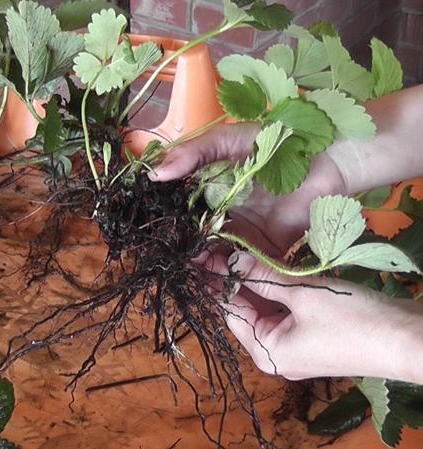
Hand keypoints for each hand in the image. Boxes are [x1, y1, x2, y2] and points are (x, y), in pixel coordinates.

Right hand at [150, 123, 346, 255]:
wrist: (328, 160)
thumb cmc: (276, 142)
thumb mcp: (226, 140)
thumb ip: (191, 153)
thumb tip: (154, 173)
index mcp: (210, 191)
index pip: (181, 211)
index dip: (166, 220)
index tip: (151, 231)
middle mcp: (223, 216)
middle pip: (195, 237)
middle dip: (181, 247)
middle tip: (166, 255)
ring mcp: (243, 235)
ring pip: (214, 255)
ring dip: (200, 263)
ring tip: (188, 267)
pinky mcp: (266, 251)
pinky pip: (243, 267)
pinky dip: (229, 274)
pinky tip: (213, 277)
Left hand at [206, 251, 422, 382]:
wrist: (407, 339)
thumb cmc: (352, 319)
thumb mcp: (303, 294)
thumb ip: (264, 277)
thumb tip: (232, 259)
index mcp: (266, 352)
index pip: (231, 310)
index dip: (219, 279)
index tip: (206, 252)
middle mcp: (276, 355)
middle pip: (247, 310)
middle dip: (238, 279)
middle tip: (224, 246)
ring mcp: (296, 348)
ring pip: (267, 309)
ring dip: (259, 282)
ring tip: (243, 250)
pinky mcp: (314, 336)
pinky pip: (287, 311)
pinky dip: (280, 290)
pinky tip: (272, 265)